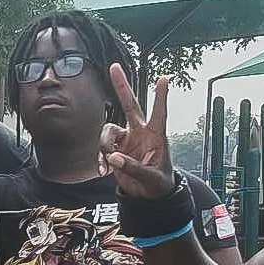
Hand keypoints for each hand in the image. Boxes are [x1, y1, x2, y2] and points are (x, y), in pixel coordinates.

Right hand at [98, 65, 178, 198]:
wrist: (148, 196)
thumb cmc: (158, 184)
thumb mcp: (151, 177)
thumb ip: (133, 167)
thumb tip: (114, 158)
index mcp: (156, 136)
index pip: (159, 112)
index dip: (160, 96)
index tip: (163, 78)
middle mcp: (140, 133)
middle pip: (129, 105)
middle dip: (122, 87)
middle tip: (114, 68)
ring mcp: (126, 140)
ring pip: (108, 130)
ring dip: (104, 145)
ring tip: (108, 163)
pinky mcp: (115, 150)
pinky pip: (102, 148)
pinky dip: (100, 159)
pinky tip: (103, 170)